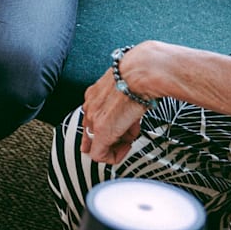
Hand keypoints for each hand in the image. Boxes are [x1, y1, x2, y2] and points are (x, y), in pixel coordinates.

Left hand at [79, 45, 158, 164]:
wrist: (140, 73)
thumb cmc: (139, 77)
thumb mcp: (127, 89)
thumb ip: (122, 104)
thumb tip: (128, 118)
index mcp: (95, 94)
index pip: (90, 120)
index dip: (105, 132)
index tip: (117, 137)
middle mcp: (90, 106)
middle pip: (92, 134)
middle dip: (111, 139)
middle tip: (127, 137)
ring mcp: (94, 119)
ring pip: (98, 145)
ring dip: (118, 144)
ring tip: (132, 130)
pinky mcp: (101, 131)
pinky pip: (101, 156)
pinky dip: (114, 156)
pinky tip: (127, 145)